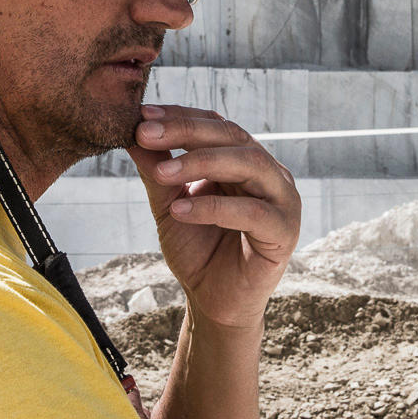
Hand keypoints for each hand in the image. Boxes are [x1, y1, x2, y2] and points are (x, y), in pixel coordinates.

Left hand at [128, 104, 300, 330]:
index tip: (141, 116)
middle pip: (232, 136)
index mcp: (244, 160)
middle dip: (186, 132)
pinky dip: (215, 208)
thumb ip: (158, 171)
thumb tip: (132, 133)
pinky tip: (182, 210)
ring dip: (201, 162)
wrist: (214, 302)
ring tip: (162, 173)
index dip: (180, 116)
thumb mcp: (170, 206)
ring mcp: (282, 199)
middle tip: (145, 133)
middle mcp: (268, 172)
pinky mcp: (285, 231)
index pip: (215, 124)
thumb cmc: (197, 250)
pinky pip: (253, 212)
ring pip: (249, 164)